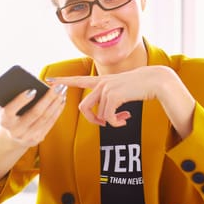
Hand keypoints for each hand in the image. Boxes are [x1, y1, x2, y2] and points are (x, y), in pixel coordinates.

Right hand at [0, 83, 67, 147]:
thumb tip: (31, 82)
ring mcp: (27, 137)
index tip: (33, 89)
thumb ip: (13, 96)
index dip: (21, 100)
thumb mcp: (5, 106)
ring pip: (46, 117)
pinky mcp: (38, 138)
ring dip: (56, 102)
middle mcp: (15, 131)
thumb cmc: (10, 114)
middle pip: (35, 113)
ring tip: (63, 90)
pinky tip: (62, 100)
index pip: (11, 110)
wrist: (11, 137)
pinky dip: (57, 110)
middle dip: (48, 98)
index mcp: (4, 121)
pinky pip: (50, 122)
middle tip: (58, 86)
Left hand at [49, 66, 166, 127]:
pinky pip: (108, 118)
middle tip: (104, 124)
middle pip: (83, 108)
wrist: (155, 81)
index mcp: (102, 80)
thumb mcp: (122, 91)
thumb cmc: (141, 87)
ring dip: (111, 122)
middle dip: (92, 120)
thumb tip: (105, 118)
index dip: (63, 81)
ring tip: (123, 120)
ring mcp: (106, 88)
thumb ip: (111, 99)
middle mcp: (101, 83)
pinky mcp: (112, 95)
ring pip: (99, 115)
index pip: (79, 80)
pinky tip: (126, 119)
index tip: (49, 80)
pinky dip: (117, 123)